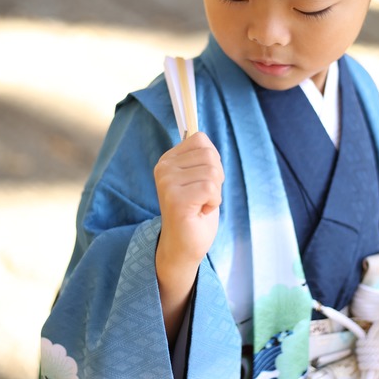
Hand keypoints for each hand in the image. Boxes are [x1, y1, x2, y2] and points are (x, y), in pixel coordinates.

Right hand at [153, 131, 223, 339]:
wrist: (184, 248)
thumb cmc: (195, 213)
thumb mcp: (199, 177)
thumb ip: (200, 156)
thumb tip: (198, 131)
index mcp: (167, 160)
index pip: (201, 140)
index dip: (212, 162)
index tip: (201, 182)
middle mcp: (163, 168)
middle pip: (210, 155)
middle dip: (216, 178)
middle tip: (202, 197)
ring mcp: (167, 183)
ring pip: (212, 172)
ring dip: (214, 193)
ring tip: (200, 205)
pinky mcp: (175, 199)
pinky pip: (211, 188)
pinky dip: (213, 203)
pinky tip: (199, 212)